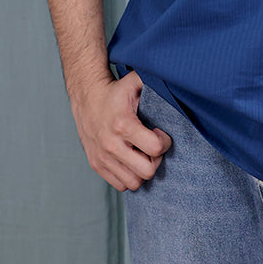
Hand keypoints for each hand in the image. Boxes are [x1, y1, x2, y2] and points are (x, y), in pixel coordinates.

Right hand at [70, 70, 171, 191]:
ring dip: (142, 170)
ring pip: (134, 182)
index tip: (160, 133)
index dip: (164, 142)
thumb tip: (175, 78)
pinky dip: (129, 176)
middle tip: (153, 147)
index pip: (155, 148)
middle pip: (147, 171)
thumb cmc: (116, 91)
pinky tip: (131, 160)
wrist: (87, 97)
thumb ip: (154, 82)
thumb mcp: (135, 82)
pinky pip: (120, 185)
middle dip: (156, 160)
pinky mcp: (96, 165)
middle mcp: (111, 144)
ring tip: (142, 154)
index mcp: (123, 124)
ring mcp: (102, 157)